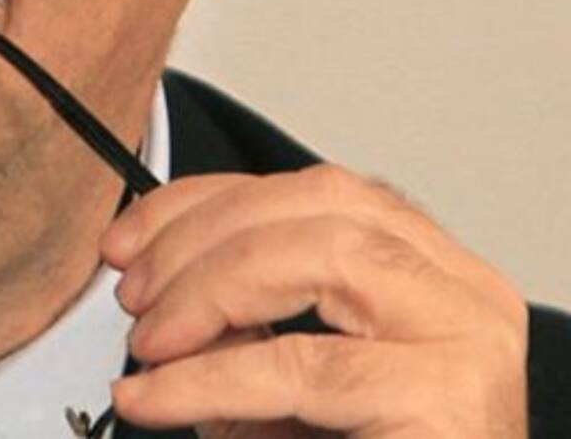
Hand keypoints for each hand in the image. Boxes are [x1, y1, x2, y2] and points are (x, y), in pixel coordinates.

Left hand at [100, 165, 528, 436]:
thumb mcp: (279, 377)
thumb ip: (235, 318)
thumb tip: (156, 279)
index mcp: (426, 268)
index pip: (312, 191)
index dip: (205, 201)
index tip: (131, 237)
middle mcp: (457, 291)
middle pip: (317, 205)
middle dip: (198, 236)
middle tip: (133, 291)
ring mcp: (463, 340)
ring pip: (318, 256)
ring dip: (207, 289)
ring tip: (150, 339)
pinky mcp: (445, 404)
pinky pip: (300, 366)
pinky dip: (206, 377)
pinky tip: (157, 394)